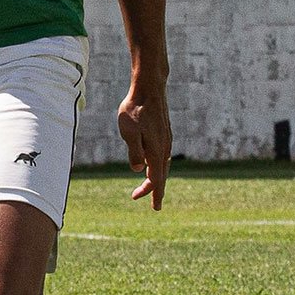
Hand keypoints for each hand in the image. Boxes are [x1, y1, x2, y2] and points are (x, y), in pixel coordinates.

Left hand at [117, 75, 171, 209]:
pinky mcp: (164, 133)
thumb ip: (134, 152)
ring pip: (162, 165)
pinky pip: (162, 155)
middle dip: (154, 190)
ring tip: (148, 188)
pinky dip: (158, 166)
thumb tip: (138, 169)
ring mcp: (165, 140)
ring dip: (156, 177)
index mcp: (156, 150)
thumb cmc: (135, 109)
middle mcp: (164, 147)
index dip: (152, 193)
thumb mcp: (129, 132)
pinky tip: (153, 166)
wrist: (149, 89)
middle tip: (149, 204)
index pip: (156, 179)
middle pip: (161, 175)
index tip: (149, 205)